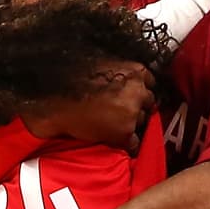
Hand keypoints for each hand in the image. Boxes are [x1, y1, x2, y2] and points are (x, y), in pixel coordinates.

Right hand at [22, 63, 155, 154]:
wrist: (58, 104)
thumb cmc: (74, 82)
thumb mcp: (102, 65)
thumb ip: (120, 71)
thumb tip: (124, 78)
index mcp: (135, 72)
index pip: (151, 83)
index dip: (141, 90)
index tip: (134, 96)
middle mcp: (138, 92)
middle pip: (148, 103)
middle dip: (138, 107)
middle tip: (122, 111)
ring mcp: (133, 114)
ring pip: (142, 122)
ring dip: (132, 124)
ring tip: (113, 125)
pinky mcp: (125, 134)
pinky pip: (134, 143)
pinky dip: (127, 143)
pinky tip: (115, 139)